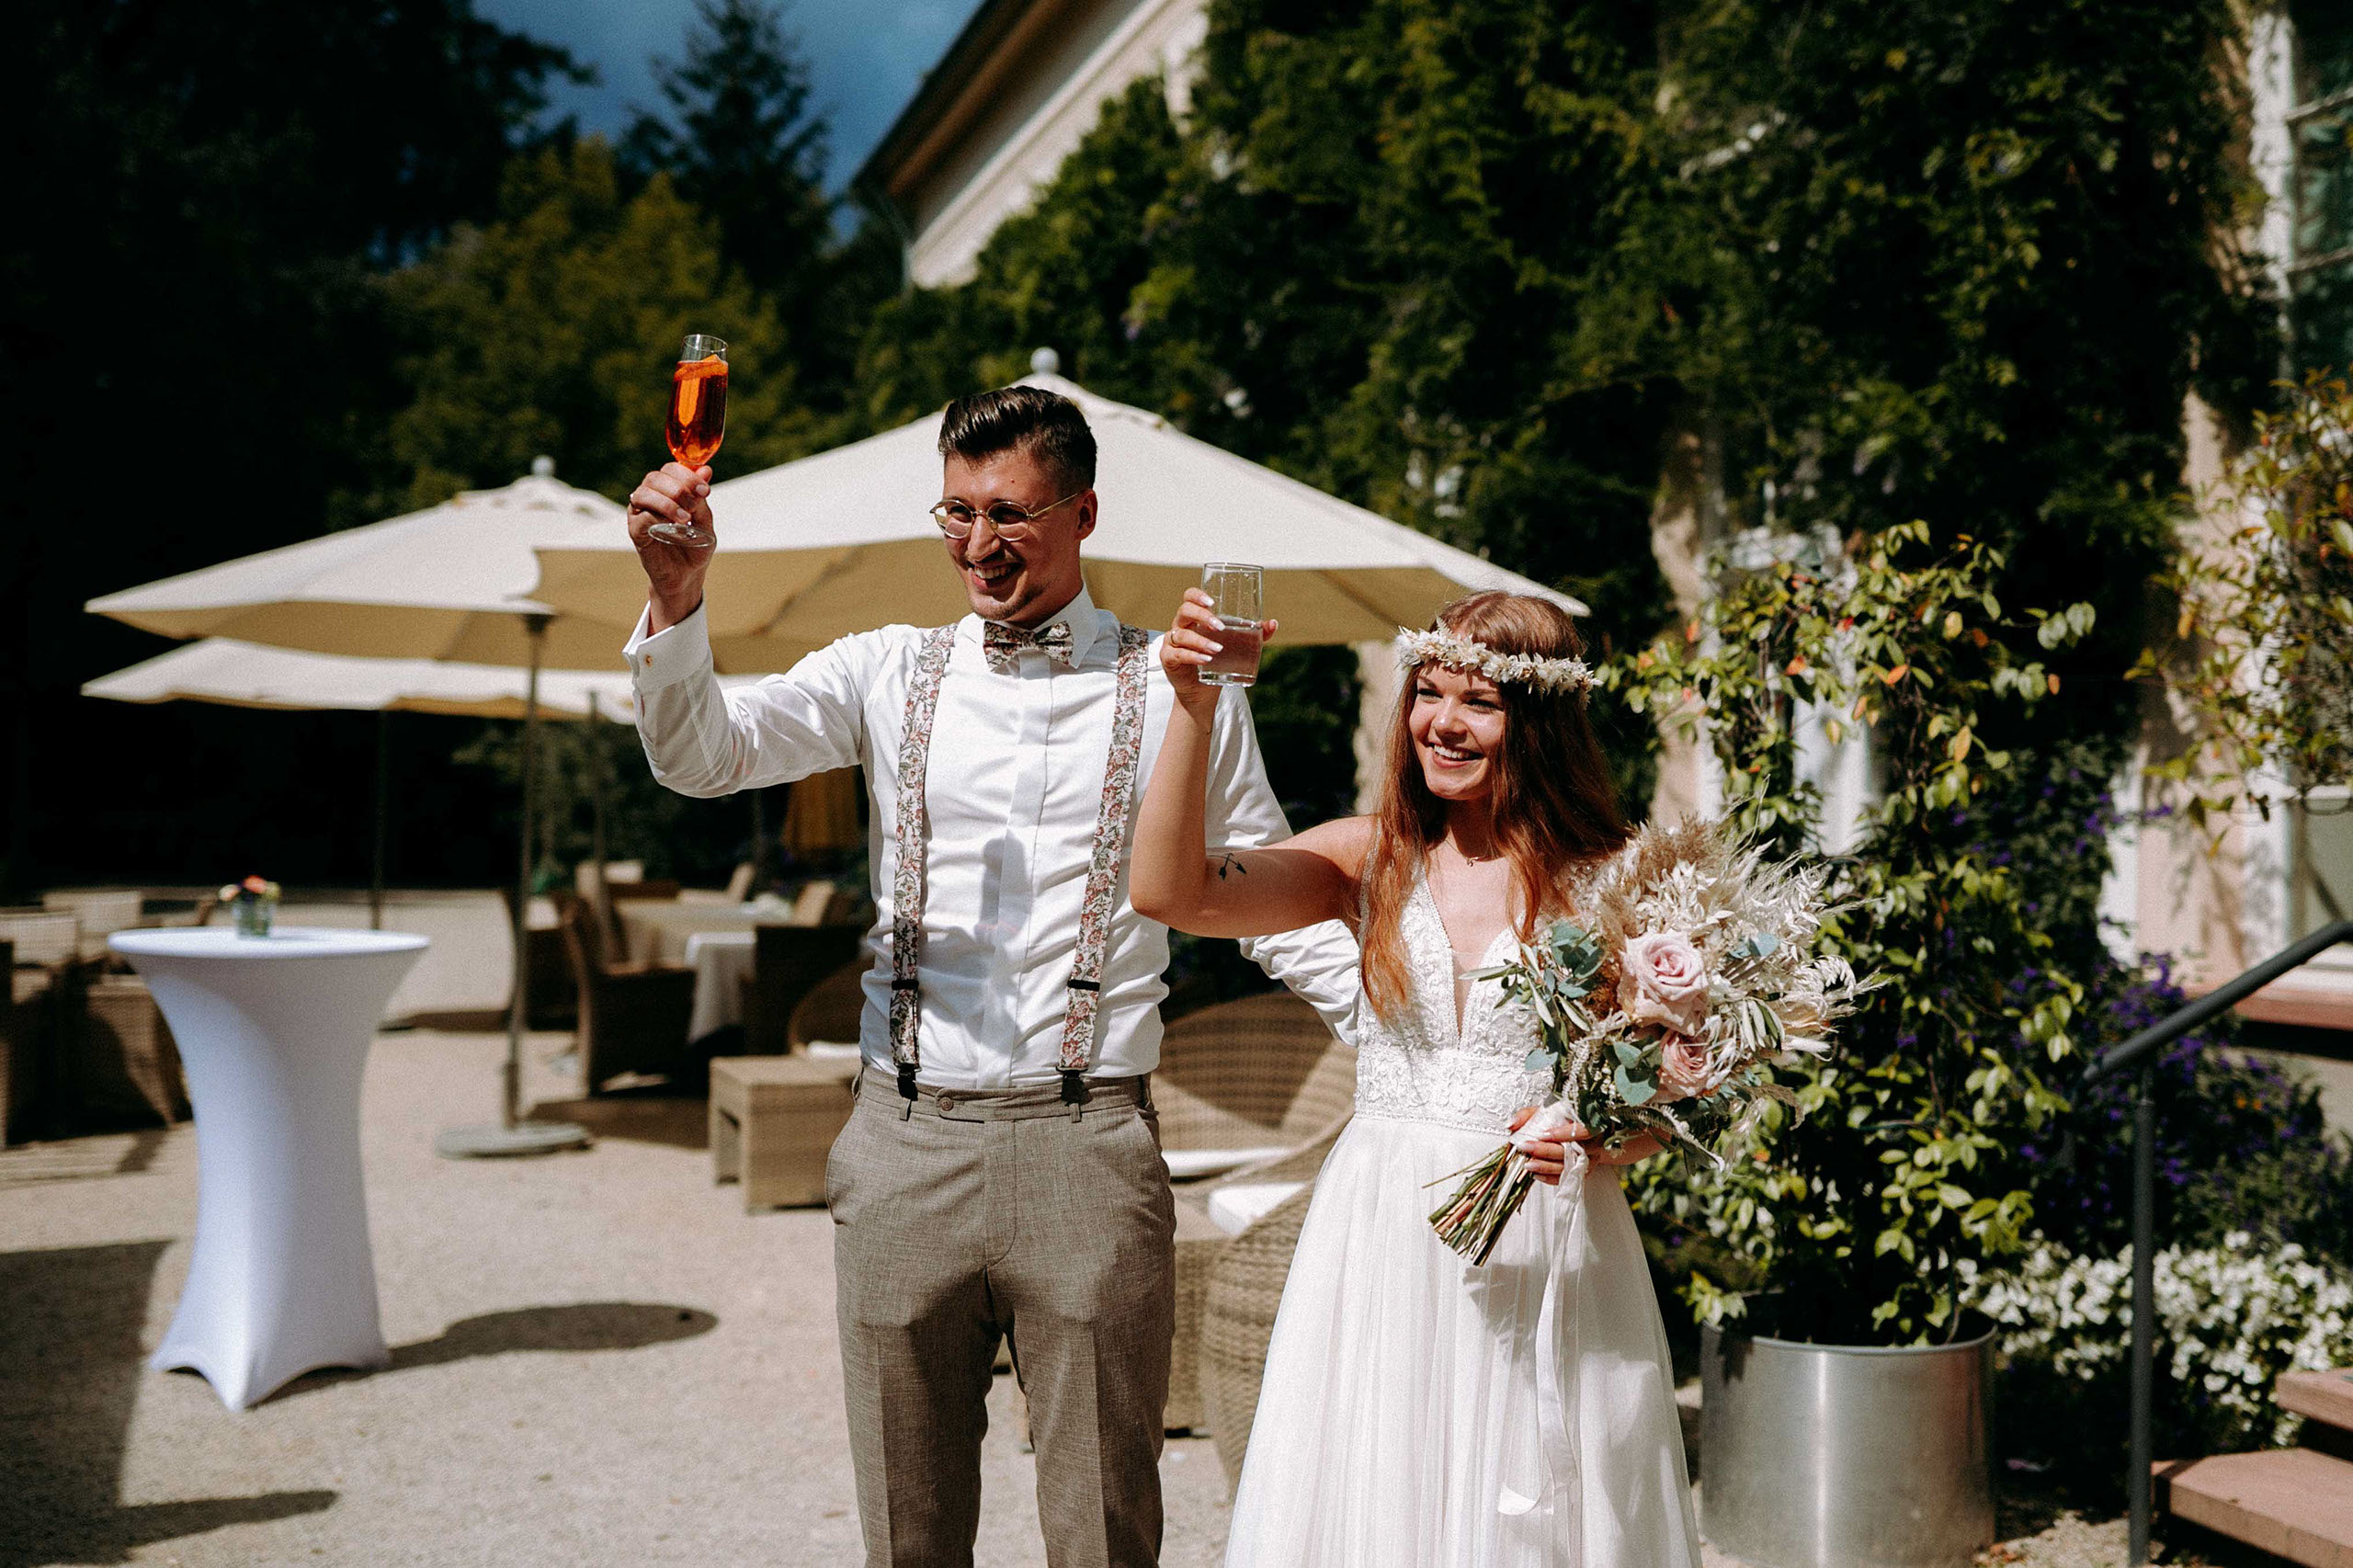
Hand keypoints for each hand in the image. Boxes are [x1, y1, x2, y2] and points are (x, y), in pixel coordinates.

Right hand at [628, 463, 714, 630]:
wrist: (687, 576)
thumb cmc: (695, 547)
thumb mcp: (705, 522)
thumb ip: (701, 499)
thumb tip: (706, 470)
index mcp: (668, 491)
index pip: (671, 469)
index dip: (688, 475)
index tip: (705, 490)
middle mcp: (651, 498)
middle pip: (655, 477)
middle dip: (678, 488)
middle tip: (694, 505)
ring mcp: (640, 513)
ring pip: (644, 493)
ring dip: (667, 502)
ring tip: (684, 519)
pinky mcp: (635, 531)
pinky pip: (640, 516)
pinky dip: (658, 517)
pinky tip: (672, 527)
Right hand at [1160, 588, 1277, 714]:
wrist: (1203, 692)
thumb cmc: (1219, 662)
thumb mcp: (1238, 647)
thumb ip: (1255, 635)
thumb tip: (1273, 623)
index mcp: (1195, 618)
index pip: (1189, 597)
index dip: (1197, 595)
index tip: (1212, 602)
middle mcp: (1181, 626)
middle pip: (1184, 611)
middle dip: (1202, 616)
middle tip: (1220, 627)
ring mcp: (1173, 642)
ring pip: (1182, 634)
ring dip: (1201, 640)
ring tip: (1218, 650)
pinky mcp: (1169, 658)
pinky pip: (1177, 654)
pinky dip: (1192, 656)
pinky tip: (1205, 660)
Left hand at [1508, 1104, 1587, 1185]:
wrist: (1585, 1131)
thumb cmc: (1565, 1119)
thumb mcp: (1548, 1110)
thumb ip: (1528, 1115)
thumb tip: (1512, 1124)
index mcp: (1589, 1124)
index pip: (1581, 1130)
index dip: (1562, 1134)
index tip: (1542, 1135)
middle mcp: (1593, 1143)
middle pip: (1571, 1150)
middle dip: (1545, 1150)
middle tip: (1526, 1148)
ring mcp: (1590, 1159)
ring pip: (1569, 1167)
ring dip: (1546, 1167)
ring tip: (1528, 1164)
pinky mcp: (1584, 1171)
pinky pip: (1568, 1178)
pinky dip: (1551, 1178)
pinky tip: (1537, 1174)